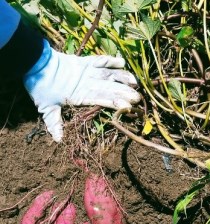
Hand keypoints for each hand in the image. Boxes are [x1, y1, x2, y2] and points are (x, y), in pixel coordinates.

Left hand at [23, 40, 140, 141]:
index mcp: (79, 95)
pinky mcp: (83, 61)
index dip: (115, 102)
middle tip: (137, 98)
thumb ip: (54, 123)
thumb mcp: (46, 108)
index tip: (127, 106)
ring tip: (135, 82)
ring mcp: (86, 71)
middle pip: (108, 88)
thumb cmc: (41, 87)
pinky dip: (110, 60)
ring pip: (108, 74)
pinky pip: (99, 59)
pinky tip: (122, 62)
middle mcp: (87, 82)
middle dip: (124, 93)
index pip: (101, 99)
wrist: (34, 63)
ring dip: (122, 77)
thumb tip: (59, 140)